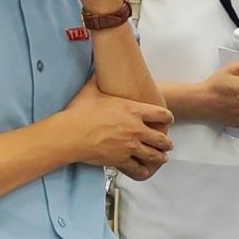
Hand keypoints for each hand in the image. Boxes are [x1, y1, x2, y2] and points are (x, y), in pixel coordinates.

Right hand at [59, 83, 173, 179]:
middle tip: (167, 143)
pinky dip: (143, 170)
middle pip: (161, 138)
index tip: (168, 120)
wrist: (70, 134)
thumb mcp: (92, 90)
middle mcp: (136, 129)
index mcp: (133, 111)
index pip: (161, 114)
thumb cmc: (79, 113)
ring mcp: (130, 146)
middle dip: (166, 142)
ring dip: (160, 157)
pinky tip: (144, 170)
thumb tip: (97, 69)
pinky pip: (138, 168)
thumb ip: (99, 80)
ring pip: (154, 155)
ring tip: (162, 158)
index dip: (167, 118)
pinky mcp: (121, 160)